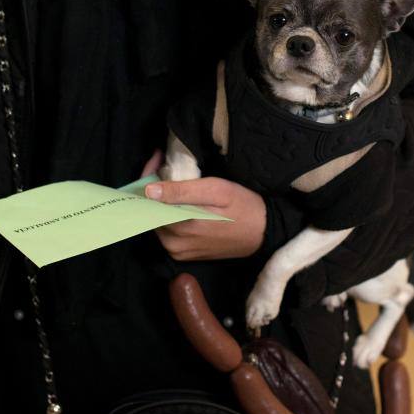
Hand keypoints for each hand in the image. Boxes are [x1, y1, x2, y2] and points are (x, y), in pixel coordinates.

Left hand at [145, 176, 265, 260]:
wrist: (264, 233)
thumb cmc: (243, 207)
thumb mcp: (217, 191)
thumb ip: (182, 191)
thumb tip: (149, 191)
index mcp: (179, 227)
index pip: (149, 201)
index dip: (149, 177)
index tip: (157, 158)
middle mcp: (172, 244)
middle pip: (151, 211)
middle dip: (154, 187)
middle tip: (163, 164)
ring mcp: (177, 252)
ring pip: (157, 220)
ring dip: (161, 201)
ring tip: (172, 179)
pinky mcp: (183, 255)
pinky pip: (167, 231)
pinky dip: (169, 214)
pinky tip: (179, 200)